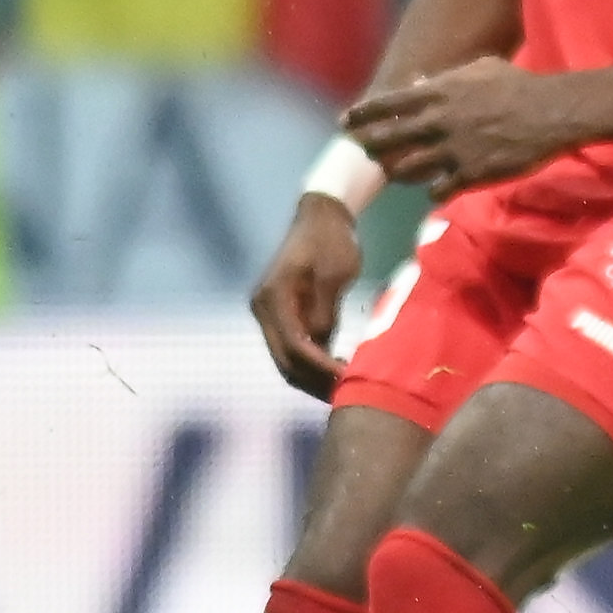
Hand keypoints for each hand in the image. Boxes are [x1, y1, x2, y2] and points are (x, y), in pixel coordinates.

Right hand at [249, 194, 360, 399]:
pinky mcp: (282, 315)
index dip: (321, 368)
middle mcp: (263, 309)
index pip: (295, 346)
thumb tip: (321, 345)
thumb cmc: (331, 240)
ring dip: (314, 377)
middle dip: (315, 382)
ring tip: (347, 390)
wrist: (322, 215)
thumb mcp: (334, 274)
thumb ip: (324, 311)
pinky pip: (295, 347)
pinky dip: (314, 363)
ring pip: (288, 359)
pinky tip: (339, 371)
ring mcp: (270, 313)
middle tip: (349, 397)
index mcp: (273, 297)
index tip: (349, 380)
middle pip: (286, 361)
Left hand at [349, 57, 565, 195]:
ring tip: (396, 174)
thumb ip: (443, 79)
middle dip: (371, 146)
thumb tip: (416, 84)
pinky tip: (435, 192)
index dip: (362, 114)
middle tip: (364, 152)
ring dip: (399, 172)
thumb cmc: (517, 85)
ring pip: (408, 169)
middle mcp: (438, 123)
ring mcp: (453, 151)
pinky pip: (439, 190)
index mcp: (438, 94)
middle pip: (389, 139)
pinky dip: (434, 191)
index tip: (346, 122)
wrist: (550, 113)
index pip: (387, 105)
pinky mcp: (470, 174)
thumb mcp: (478, 70)